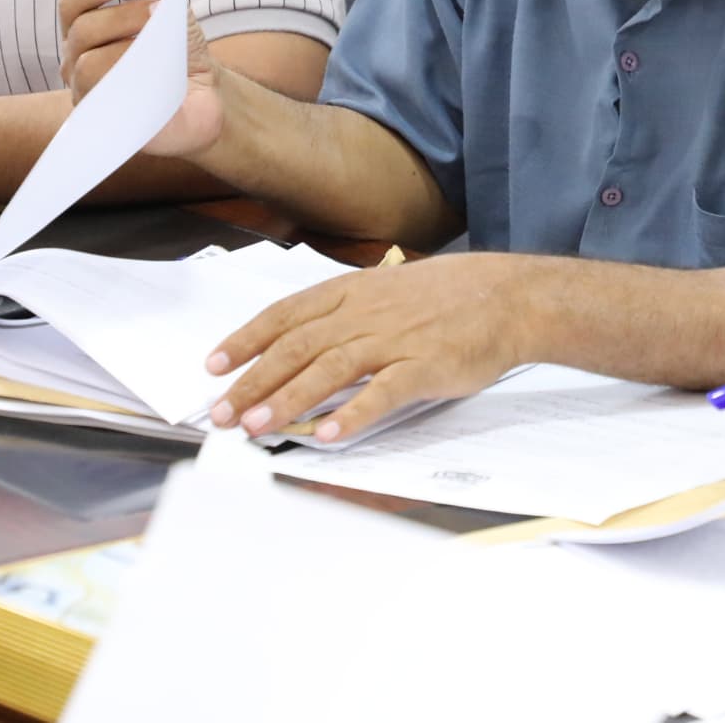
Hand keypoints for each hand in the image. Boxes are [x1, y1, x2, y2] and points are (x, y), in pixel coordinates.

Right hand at [58, 0, 220, 156]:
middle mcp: (76, 58)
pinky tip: (154, 78)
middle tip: (159, 10)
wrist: (202, 98)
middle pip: (82, 29)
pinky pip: (103, 103)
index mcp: (87, 28)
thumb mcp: (175, 20)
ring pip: (88, 65)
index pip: (72, 1)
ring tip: (161, 45)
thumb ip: (162, 0)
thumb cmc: (178, 55)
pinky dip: (129, 86)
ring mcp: (84, 91)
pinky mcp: (100, 120)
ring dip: (127, 49)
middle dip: (123, 15)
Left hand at [205, 254, 533, 440]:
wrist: (510, 296)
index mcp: (355, 291)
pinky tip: (325, 435)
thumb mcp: (391, 289)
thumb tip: (307, 345)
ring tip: (256, 426)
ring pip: (329, 367)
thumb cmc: (450, 296)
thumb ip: (350, 314)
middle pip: (297, 346)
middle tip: (222, 412)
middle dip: (253, 380)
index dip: (246, 339)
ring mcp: (395, 339)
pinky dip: (350, 413)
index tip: (214, 364)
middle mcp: (366, 313)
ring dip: (288, 398)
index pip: (286, 314)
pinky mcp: (424, 366)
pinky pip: (381, 392)